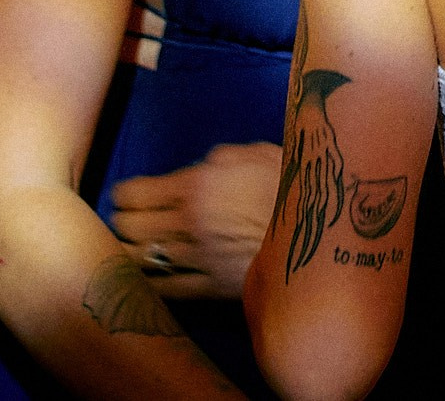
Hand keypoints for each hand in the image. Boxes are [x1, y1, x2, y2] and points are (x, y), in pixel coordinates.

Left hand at [107, 140, 281, 298]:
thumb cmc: (292, 188)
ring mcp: (197, 258)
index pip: (135, 193)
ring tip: (136, 248)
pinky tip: (150, 277)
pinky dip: (151, 284)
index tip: (126, 195)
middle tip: (129, 220)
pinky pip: (166, 290)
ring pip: (141, 260)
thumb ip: (221, 159)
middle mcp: (188, 222)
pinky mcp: (210, 287)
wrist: (320, 236)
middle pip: (130, 227)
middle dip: (125, 222)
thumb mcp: (258, 154)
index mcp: (196, 185)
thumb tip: (202, 168)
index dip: (125, 194)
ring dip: (133, 253)